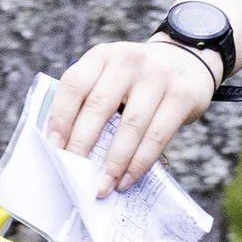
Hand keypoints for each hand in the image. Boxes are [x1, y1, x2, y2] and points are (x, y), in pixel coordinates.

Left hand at [46, 34, 219, 193]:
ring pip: (130, 125)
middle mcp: (128, 61)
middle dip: (83, 144)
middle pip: (99, 106)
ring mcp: (157, 76)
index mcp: (102, 56)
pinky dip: (139, 163)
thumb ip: (89, 101)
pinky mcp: (182, 95)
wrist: (188, 60)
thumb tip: (63, 149)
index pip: (74, 85)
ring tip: (102, 186)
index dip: (61, 117)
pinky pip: (157, 135)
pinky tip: (127, 179)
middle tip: (74, 174)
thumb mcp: (110, 76)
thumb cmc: (136, 80)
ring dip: (113, 162)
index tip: (53, 148)